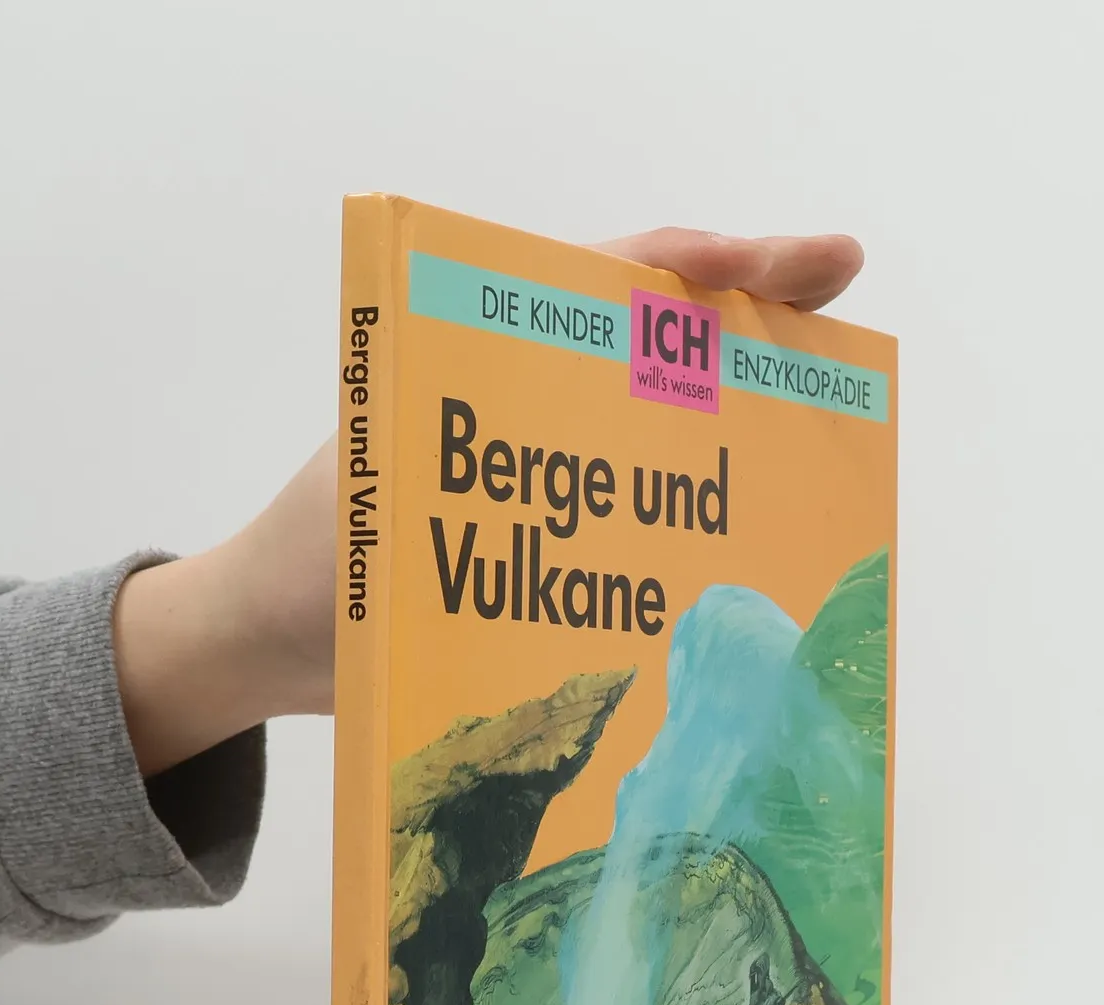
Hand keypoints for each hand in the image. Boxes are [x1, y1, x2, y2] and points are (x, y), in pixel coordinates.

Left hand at [113, 229, 865, 772]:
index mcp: (469, 356)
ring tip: (827, 424)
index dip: (705, 262)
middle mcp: (512, 390)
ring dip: (737, 409)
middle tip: (845, 305)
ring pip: (653, 409)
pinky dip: (693, 497)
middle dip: (751, 307)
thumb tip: (545, 512)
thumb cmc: (295, 579)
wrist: (258, 644)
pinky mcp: (536, 519)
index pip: (602, 278)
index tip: (797, 262)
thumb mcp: (367, 528)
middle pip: (651, 329)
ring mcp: (531, 454)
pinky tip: (750, 531)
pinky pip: (632, 493)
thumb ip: (446, 510)